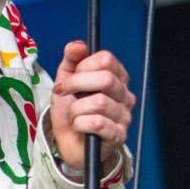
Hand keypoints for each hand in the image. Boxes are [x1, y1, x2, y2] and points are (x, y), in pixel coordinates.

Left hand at [45, 41, 132, 176]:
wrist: (69, 143)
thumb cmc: (71, 111)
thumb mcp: (67, 80)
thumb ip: (72, 59)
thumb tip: (78, 45)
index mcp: (117, 78)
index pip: (106, 59)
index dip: (83, 66)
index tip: (71, 77)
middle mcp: (125, 96)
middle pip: (106, 79)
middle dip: (76, 84)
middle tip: (64, 92)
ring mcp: (124, 117)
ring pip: (98, 103)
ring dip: (76, 109)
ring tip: (73, 115)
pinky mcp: (118, 136)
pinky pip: (97, 123)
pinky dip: (80, 124)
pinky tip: (79, 127)